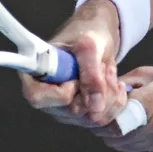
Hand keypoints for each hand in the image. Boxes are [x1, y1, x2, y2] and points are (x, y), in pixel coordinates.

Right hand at [20, 0, 128, 126]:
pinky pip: (104, 118)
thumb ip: (90, 72)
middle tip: (102, 66)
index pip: (38, 98)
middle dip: (95, 89)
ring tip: (108, 70)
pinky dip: (116, 100)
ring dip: (109, 94)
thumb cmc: (86, 33)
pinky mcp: (83, 114)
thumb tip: (95, 105)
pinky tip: (115, 82)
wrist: (99, 37)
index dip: (61, 93)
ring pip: (91, 118)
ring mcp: (65, 108)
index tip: (76, 78)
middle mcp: (48, 97)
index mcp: (37, 75)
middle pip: (71, 111)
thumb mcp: (90, 44)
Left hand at [94, 67, 152, 151]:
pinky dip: (131, 143)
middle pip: (113, 134)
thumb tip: (105, 89)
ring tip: (125, 121)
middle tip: (105, 114)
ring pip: (122, 146)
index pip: (112, 115)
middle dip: (104, 125)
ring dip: (116, 135)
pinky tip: (139, 130)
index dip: (99, 113)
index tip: (97, 107)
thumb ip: (129, 82)